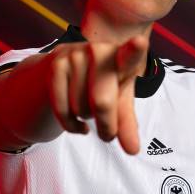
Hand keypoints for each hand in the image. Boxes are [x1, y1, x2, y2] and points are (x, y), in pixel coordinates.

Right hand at [46, 35, 148, 154]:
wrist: (56, 75)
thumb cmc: (96, 86)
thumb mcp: (117, 101)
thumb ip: (126, 124)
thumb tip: (133, 150)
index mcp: (121, 57)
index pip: (129, 56)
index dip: (134, 50)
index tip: (139, 43)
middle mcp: (99, 50)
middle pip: (102, 102)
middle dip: (107, 126)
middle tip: (108, 134)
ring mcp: (74, 55)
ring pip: (81, 108)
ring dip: (86, 119)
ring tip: (86, 108)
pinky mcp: (55, 66)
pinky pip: (64, 110)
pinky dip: (71, 125)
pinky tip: (76, 122)